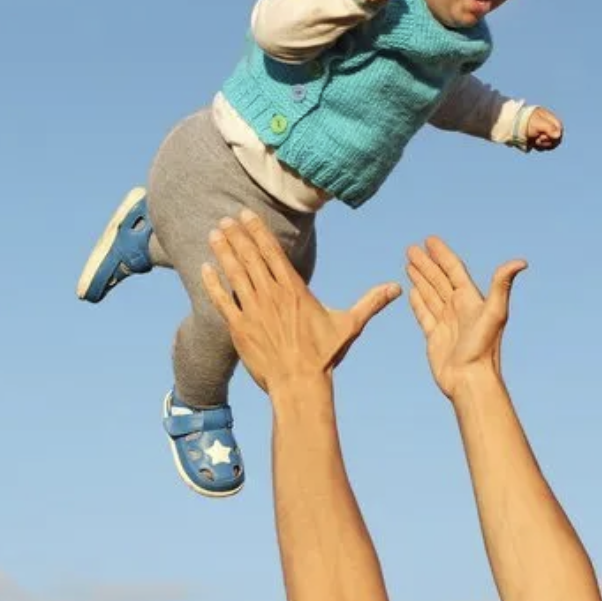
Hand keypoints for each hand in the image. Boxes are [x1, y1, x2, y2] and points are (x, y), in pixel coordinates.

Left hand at [202, 211, 400, 393]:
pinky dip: (213, 284)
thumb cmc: (325, 355)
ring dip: (224, 252)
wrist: (299, 384)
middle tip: (225, 218)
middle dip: (237, 235)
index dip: (258, 231)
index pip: (273, 252)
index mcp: (295, 290)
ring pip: (235, 274)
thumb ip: (371, 302)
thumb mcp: (350, 324)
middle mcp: (271, 295)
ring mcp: (253, 311)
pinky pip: (222, 301)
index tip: (246, 215)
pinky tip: (205, 269)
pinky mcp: (239, 328)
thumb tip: (396, 288)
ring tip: (215, 234)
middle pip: (251, 257)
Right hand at [406, 236, 526, 398]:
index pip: (454, 270)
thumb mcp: (495, 312)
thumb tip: (521, 261)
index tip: (429, 240)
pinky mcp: (435, 337)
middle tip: (411, 248)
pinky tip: (411, 291)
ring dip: (420, 278)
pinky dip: (417, 301)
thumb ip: (502, 284)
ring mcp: (446, 322)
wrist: (471, 381)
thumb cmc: (484, 348)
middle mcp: (459, 308)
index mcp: (470, 299)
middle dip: (426, 263)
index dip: (442, 254)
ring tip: (408, 263)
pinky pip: (424, 313)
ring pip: (430, 294)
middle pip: (439, 279)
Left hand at [526, 106, 562, 150]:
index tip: (542, 136)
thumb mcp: (538, 123)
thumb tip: (558, 135)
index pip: (560, 131)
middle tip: (537, 139)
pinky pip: (543, 147)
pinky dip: (538, 147)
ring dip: (542, 145)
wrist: (513, 124)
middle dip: (547, 142)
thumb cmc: (526, 121)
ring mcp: (544, 134)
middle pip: (556, 140)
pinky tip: (532, 143)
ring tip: (533, 140)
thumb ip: (549, 128)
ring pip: (550, 145)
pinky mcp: (539, 139)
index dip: (553, 136)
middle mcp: (550, 127)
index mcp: (552, 120)